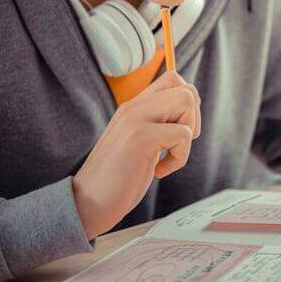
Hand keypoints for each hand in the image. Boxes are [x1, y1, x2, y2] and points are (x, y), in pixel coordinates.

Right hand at [71, 71, 200, 239]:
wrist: (87, 203)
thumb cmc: (117, 179)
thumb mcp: (139, 142)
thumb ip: (156, 123)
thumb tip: (190, 113)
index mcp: (133, 106)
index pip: (173, 79)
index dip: (188, 105)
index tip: (177, 131)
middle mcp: (134, 106)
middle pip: (186, 89)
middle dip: (194, 119)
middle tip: (176, 144)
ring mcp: (135, 119)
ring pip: (187, 101)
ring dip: (188, 133)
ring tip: (168, 154)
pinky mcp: (139, 137)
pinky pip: (182, 134)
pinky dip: (179, 158)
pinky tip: (159, 171)